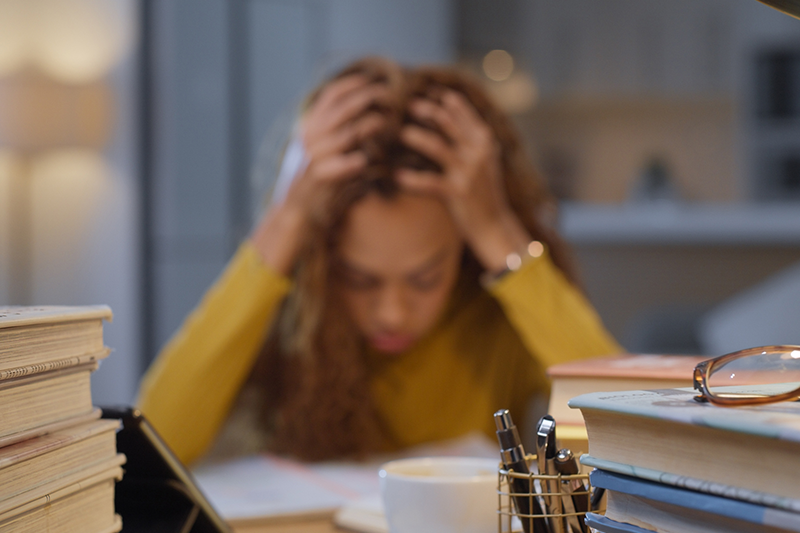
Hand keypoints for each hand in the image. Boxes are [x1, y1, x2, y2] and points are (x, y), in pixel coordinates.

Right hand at [252, 75, 388, 274]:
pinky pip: (347, 162)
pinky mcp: (321, 177)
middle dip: (369, 98)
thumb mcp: (322, 149)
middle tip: (390, 95)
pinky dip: (361, 159)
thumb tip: (363, 109)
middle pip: (343, 108)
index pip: (331, 95)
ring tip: (388, 122)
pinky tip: (371, 159)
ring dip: (371, 125)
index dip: (354, 84)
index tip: (374, 79)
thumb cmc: (316, 180)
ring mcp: (314, 156)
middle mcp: (310, 137)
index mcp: (309, 126)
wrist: (297, 212)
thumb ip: (337, 130)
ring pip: (348, 133)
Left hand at [396, 91, 530, 272]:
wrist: (494, 225)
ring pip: (436, 146)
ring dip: (415, 137)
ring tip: (400, 133)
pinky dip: (411, 179)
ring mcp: (468, 172)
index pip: (460, 110)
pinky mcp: (457, 192)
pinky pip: (429, 182)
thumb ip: (468, 136)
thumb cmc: (482, 190)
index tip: (419, 89)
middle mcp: (477, 151)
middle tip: (405, 104)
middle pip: (445, 121)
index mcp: (483, 139)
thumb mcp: (483, 158)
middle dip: (424, 110)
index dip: (438, 99)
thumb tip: (446, 108)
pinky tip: (397, 176)